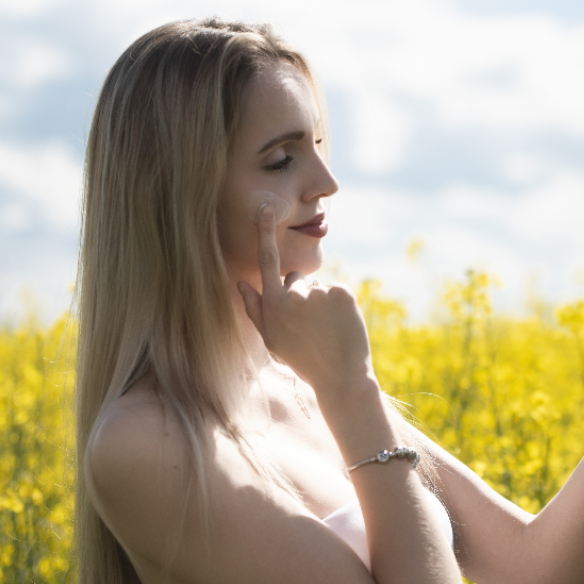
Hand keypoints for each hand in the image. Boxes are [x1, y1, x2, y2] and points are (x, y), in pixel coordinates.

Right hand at [237, 204, 373, 393]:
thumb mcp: (271, 340)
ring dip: (320, 302)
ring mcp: (320, 292)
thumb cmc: (302, 360)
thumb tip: (241, 283)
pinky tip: (338, 326)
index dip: (264, 232)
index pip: (267, 261)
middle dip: (299, 294)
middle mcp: (295, 294)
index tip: (265, 207)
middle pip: (294, 278)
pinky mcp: (343, 292)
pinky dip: (338, 305)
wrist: (341, 376)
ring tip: (325, 329)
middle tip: (309, 326)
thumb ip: (255, 310)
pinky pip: (336, 290)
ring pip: (316, 287)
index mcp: (274, 305)